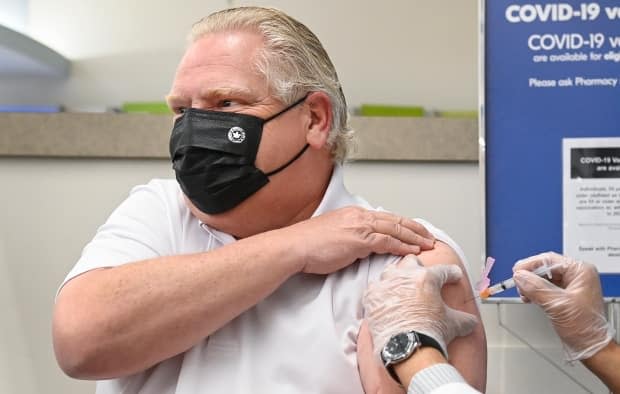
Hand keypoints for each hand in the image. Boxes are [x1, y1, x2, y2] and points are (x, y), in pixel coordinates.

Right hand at [288, 206, 434, 274]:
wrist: (295, 247)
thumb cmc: (308, 245)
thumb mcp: (333, 235)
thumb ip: (349, 238)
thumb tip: (360, 247)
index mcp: (353, 214)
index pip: (385, 217)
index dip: (403, 224)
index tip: (414, 231)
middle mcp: (358, 216)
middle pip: (395, 220)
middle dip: (415, 229)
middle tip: (429, 236)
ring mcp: (359, 227)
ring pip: (395, 229)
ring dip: (414, 238)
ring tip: (428, 245)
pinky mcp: (359, 240)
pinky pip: (387, 242)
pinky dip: (403, 246)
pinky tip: (413, 251)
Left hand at [362, 255, 477, 356]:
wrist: (406, 348)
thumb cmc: (428, 334)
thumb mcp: (454, 324)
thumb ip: (464, 319)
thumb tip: (470, 322)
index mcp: (426, 278)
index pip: (443, 270)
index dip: (451, 274)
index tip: (453, 275)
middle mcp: (404, 276)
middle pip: (411, 261)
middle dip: (418, 267)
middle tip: (422, 277)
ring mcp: (386, 284)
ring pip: (391, 271)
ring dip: (397, 277)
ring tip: (402, 286)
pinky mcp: (371, 296)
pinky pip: (375, 287)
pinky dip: (381, 292)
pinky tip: (386, 298)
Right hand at [513, 252, 613, 360]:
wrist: (590, 347)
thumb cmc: (585, 328)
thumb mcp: (558, 305)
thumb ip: (537, 288)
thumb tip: (520, 276)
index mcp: (580, 272)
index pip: (549, 259)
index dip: (529, 265)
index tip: (516, 273)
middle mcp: (576, 276)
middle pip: (545, 267)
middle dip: (529, 276)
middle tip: (519, 285)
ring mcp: (570, 285)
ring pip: (543, 277)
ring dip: (530, 285)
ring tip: (524, 294)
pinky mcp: (564, 295)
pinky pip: (544, 287)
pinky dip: (534, 291)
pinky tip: (529, 297)